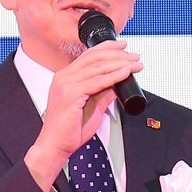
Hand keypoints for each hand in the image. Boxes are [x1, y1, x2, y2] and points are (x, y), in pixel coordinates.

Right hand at [23, 42, 141, 191]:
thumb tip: (117, 84)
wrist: (55, 145)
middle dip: (118, 54)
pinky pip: (97, 82)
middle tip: (134, 55)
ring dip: (120, 63)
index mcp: (66, 77)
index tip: (123, 47)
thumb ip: (103, 94)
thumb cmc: (69, 130)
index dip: (107, 48)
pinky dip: (114, 76)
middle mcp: (64, 76)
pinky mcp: (71, 94)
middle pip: (94, 57)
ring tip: (135, 64)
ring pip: (97, 67)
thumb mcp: (92, 107)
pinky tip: (125, 73)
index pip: (88, 55)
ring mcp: (66, 84)